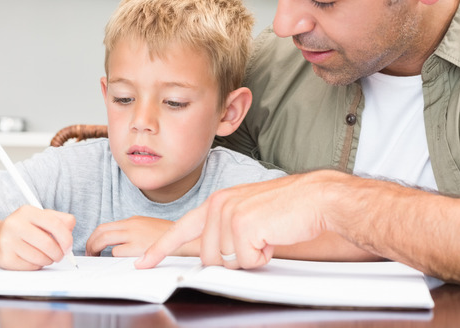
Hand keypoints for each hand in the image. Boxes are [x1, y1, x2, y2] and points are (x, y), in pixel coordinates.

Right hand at [0, 205, 75, 269]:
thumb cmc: (24, 229)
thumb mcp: (41, 218)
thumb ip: (60, 220)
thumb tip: (70, 231)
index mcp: (27, 211)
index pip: (54, 224)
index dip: (66, 238)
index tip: (69, 247)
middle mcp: (15, 224)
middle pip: (48, 243)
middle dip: (59, 253)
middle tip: (60, 255)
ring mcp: (8, 241)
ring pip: (40, 257)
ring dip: (48, 260)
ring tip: (46, 256)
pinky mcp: (5, 258)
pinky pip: (30, 266)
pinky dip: (37, 265)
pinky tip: (33, 259)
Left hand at [86, 216, 184, 256]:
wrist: (187, 239)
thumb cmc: (169, 239)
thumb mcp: (148, 228)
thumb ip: (133, 232)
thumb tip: (116, 244)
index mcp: (134, 221)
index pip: (106, 226)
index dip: (95, 237)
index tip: (92, 246)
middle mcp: (132, 226)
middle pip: (101, 231)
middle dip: (90, 243)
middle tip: (89, 254)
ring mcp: (134, 236)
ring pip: (105, 239)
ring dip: (96, 250)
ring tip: (95, 258)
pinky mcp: (138, 248)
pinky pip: (117, 253)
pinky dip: (112, 258)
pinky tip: (115, 263)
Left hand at [136, 171, 346, 269]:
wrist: (316, 197)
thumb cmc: (289, 208)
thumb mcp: (249, 212)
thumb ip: (226, 228)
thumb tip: (213, 255)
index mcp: (218, 201)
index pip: (182, 227)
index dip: (161, 248)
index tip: (143, 262)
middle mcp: (219, 205)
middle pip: (208, 257)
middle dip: (233, 259)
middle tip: (257, 240)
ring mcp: (228, 214)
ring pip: (226, 262)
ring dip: (250, 257)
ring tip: (267, 235)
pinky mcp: (242, 225)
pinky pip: (246, 262)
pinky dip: (263, 257)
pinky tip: (274, 236)